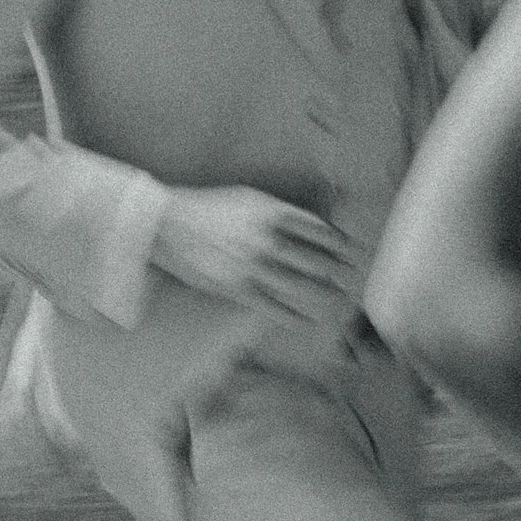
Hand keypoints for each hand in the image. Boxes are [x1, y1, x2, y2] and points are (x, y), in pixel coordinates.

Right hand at [150, 185, 353, 338]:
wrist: (168, 224)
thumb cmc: (209, 208)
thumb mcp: (248, 199)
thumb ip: (278, 212)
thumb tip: (310, 229)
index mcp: (271, 213)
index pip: (317, 230)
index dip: (338, 242)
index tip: (350, 250)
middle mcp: (266, 240)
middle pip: (315, 261)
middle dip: (338, 271)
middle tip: (352, 277)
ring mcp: (252, 267)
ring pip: (300, 287)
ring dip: (324, 295)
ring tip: (339, 300)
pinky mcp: (237, 289)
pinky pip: (273, 307)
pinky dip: (295, 316)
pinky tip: (309, 321)